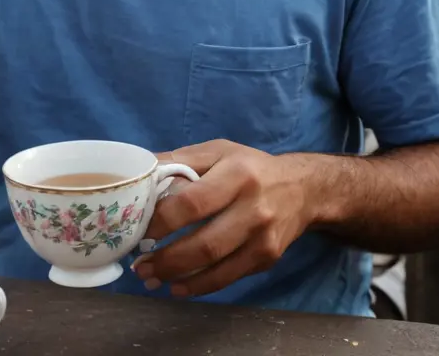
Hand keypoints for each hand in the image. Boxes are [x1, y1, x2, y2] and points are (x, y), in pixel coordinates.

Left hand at [134, 140, 314, 297]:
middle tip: (139, 265)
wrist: (302, 189)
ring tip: (150, 277)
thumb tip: (139, 171)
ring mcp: (263, 237)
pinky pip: (228, 278)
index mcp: (237, 174)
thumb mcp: (218, 152)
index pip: (193, 202)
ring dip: (178, 277)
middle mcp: (254, 207)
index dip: (161, 220)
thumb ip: (179, 161)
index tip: (137, 229)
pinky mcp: (267, 259)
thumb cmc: (250, 166)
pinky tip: (177, 286)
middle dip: (166, 259)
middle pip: (205, 242)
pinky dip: (199, 286)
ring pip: (216, 266)